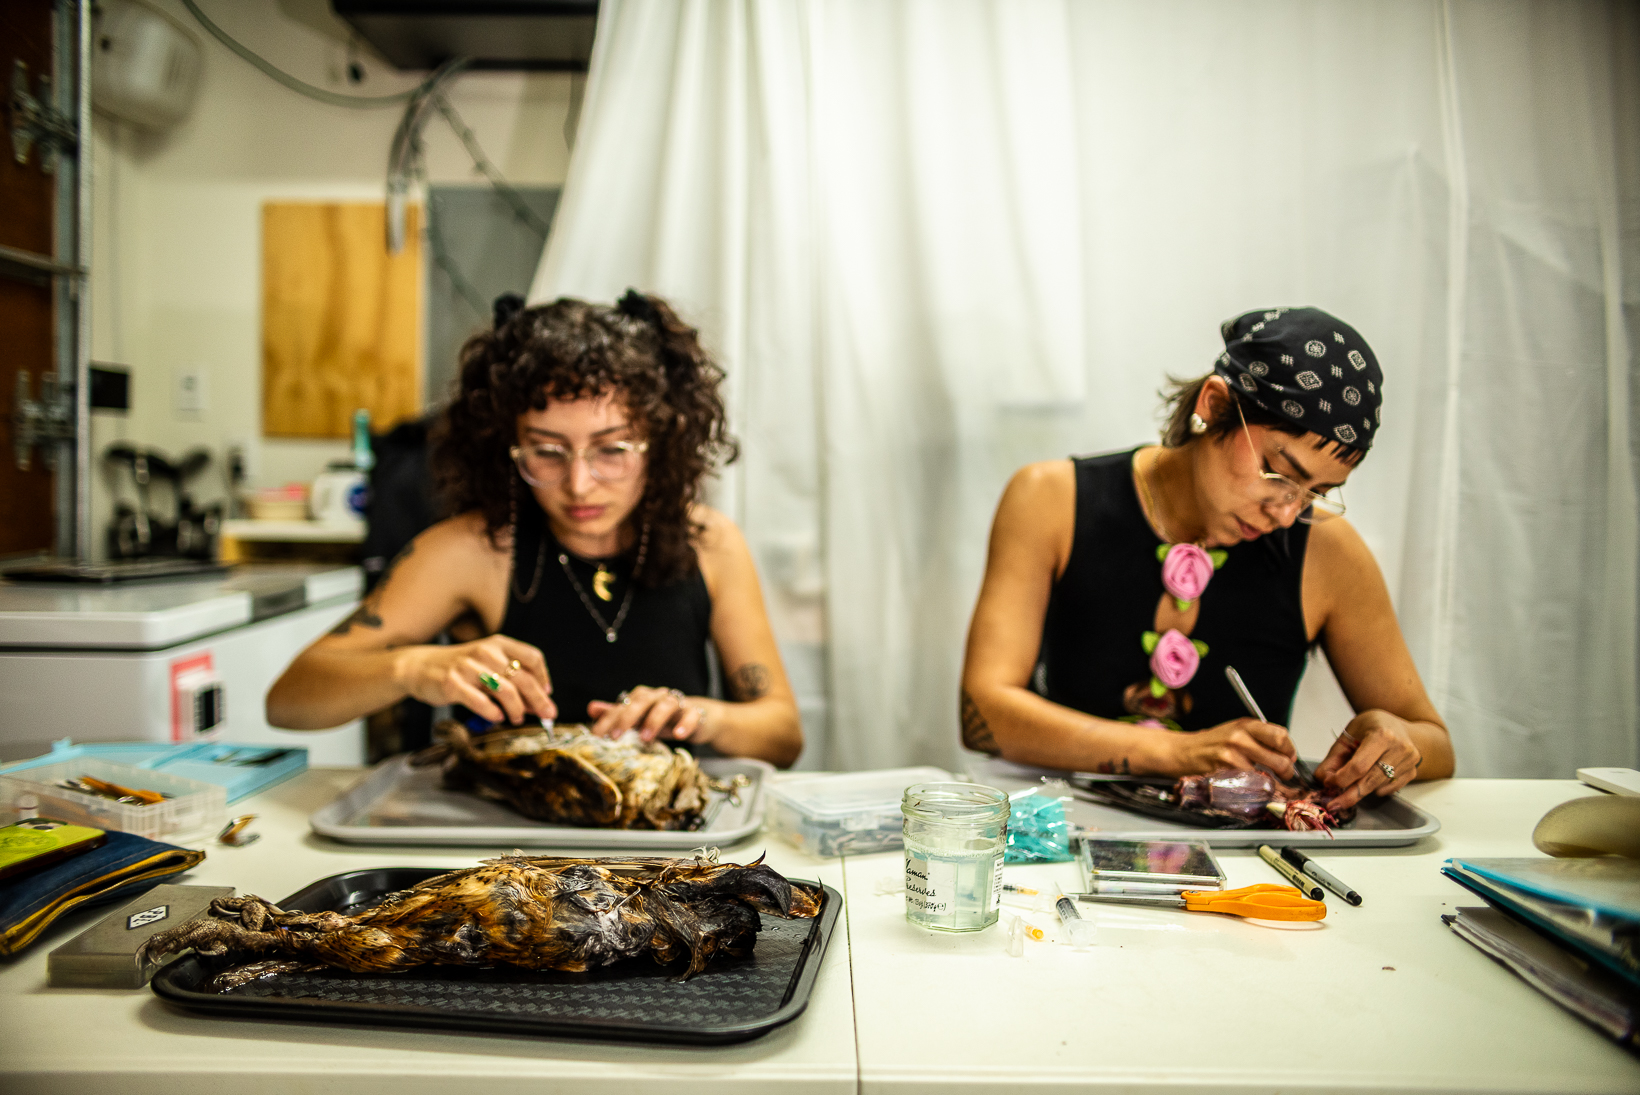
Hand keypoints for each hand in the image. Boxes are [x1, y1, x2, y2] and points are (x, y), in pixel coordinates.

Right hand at [392, 636, 554, 724]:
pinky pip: (480, 701)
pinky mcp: (453, 684)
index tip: (548, 694)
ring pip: (506, 690)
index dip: (544, 677)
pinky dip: (493, 713)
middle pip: (523, 678)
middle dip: (539, 700)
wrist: (419, 666)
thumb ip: (510, 677)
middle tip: (546, 714)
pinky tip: (497, 717)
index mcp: (498, 644)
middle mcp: (486, 652)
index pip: (532, 657)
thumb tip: (536, 702)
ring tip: (517, 718)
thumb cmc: (459, 668)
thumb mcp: (486, 662)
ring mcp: (468, 668)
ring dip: (517, 709)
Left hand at [587, 685, 713, 744]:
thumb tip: (591, 708)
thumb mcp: (639, 718)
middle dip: (627, 717)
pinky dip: (685, 723)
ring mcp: (678, 703)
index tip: (597, 735)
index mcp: (643, 698)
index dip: (608, 718)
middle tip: (616, 736)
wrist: (699, 717)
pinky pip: (691, 714)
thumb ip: (617, 713)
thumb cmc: (664, 718)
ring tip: (646, 738)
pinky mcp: (695, 712)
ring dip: (654, 720)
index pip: (623, 704)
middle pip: (642, 700)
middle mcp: (658, 697)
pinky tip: (678, 735)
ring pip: (666, 705)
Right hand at [1163, 718, 1296, 777]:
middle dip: (1287, 771)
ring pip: (1268, 776)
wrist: (1184, 751)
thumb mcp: (1236, 730)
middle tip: (1285, 774)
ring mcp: (1232, 755)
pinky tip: (1252, 787)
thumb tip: (1286, 753)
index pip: (1281, 736)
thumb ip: (1260, 738)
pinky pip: (1251, 785)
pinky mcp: (1225, 772)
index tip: (1289, 757)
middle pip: (1280, 758)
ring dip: (1272, 783)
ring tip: (1267, 782)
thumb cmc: (1212, 743)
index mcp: (1246, 724)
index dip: (1290, 749)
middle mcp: (1240, 737)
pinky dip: (1256, 789)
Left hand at [1313, 709, 1419, 808]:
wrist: (1399, 727)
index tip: (1329, 783)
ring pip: (1379, 787)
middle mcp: (1400, 748)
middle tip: (1334, 804)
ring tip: (1352, 782)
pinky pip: (1389, 789)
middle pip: (1370, 781)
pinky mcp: (1413, 772)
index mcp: (1382, 735)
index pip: (1359, 766)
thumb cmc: (1371, 727)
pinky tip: (1371, 776)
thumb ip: (1334, 757)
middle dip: (1349, 795)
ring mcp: (1409, 762)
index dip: (1341, 778)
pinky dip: (1376, 788)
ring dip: (1361, 790)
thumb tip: (1321, 779)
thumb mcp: (1349, 735)